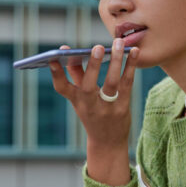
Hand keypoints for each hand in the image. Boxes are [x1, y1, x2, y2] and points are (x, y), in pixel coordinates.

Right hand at [49, 38, 139, 184]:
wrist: (108, 142)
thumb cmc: (93, 114)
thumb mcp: (81, 99)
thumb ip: (76, 75)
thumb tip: (69, 52)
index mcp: (76, 101)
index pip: (61, 88)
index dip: (56, 74)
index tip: (52, 58)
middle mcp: (89, 105)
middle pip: (88, 85)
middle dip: (93, 66)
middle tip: (97, 47)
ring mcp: (107, 108)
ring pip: (112, 82)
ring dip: (116, 61)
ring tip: (118, 43)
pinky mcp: (123, 107)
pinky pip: (127, 83)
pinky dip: (130, 66)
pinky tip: (134, 52)